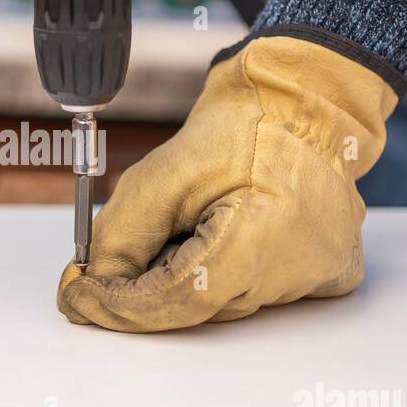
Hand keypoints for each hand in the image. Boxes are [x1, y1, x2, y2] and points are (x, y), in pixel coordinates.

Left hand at [56, 36, 397, 331]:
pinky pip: (256, 290)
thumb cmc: (245, 124)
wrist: (302, 101)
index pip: (182, 299)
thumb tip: (87, 291)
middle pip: (200, 305)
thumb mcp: (162, 176)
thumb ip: (120, 239)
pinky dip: (223, 271)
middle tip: (120, 255)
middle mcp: (301, 268)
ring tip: (191, 219)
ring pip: (225, 302)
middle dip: (149, 285)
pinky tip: (223, 230)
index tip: (81, 297)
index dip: (124, 305)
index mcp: (267, 238)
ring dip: (188, 273)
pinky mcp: (325, 274)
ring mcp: (318, 275)